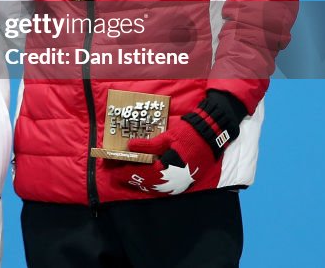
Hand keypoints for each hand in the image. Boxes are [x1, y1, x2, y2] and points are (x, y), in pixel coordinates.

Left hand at [125, 91, 244, 194]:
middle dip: (131, 178)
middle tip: (117, 172)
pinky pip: (165, 189)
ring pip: (156, 188)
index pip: (142, 174)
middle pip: (147, 183)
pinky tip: (146, 179)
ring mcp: (180, 183)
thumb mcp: (165, 137)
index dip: (126, 172)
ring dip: (141, 182)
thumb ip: (147, 145)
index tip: (114, 169)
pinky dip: (153, 185)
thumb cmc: (187, 135)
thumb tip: (130, 147)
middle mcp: (173, 180)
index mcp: (167, 167)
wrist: (210, 137)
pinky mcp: (184, 183)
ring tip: (129, 175)